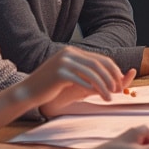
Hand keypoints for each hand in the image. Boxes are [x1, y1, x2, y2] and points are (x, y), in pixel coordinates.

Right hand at [16, 46, 131, 115]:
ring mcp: (63, 62)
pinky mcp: (59, 73)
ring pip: (92, 73)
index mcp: (73, 51)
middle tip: (118, 90)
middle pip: (98, 64)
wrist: (27, 92)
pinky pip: (82, 81)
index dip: (113, 71)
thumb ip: (87, 74)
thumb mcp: (71, 75)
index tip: (121, 82)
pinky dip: (93, 89)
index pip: (100, 59)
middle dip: (111, 78)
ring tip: (110, 97)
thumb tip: (111, 78)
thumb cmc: (50, 87)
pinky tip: (100, 97)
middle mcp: (69, 53)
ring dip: (104, 86)